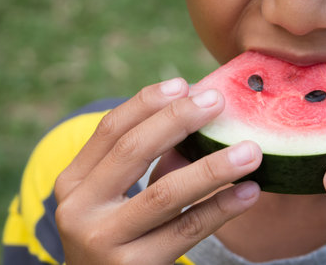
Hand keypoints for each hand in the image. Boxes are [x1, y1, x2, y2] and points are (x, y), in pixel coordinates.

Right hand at [54, 78, 261, 263]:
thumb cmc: (115, 233)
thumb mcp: (116, 197)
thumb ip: (145, 163)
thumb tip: (194, 120)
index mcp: (74, 182)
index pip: (110, 129)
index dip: (147, 102)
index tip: (183, 84)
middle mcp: (79, 209)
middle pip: (133, 150)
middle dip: (178, 120)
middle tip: (217, 102)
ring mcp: (104, 240)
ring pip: (166, 193)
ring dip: (213, 167)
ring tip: (250, 150)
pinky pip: (187, 229)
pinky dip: (221, 207)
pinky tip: (249, 192)